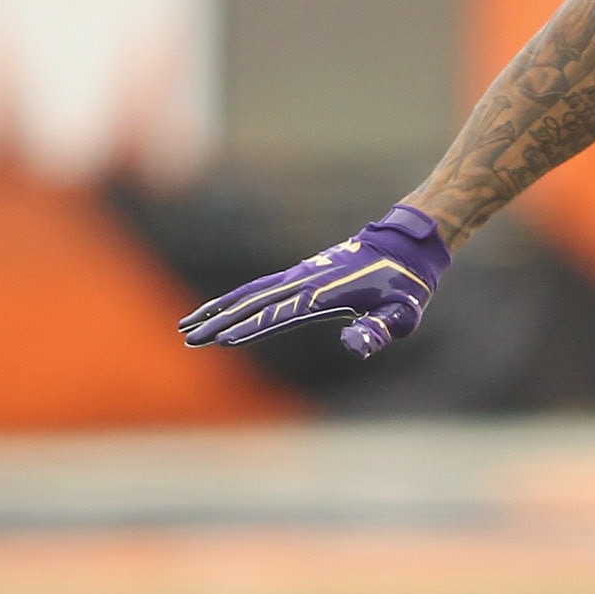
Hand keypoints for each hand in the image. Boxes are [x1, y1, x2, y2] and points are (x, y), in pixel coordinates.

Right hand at [177, 205, 450, 358]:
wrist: (406, 247)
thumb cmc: (407, 287)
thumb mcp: (403, 314)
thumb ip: (380, 331)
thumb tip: (354, 347)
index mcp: (324, 296)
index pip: (279, 315)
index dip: (251, 328)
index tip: (222, 341)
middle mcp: (305, 282)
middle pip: (253, 303)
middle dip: (219, 321)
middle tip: (187, 338)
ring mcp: (300, 276)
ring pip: (250, 293)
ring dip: (218, 309)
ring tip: (187, 325)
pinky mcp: (301, 274)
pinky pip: (260, 287)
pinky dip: (235, 298)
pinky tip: (221, 309)